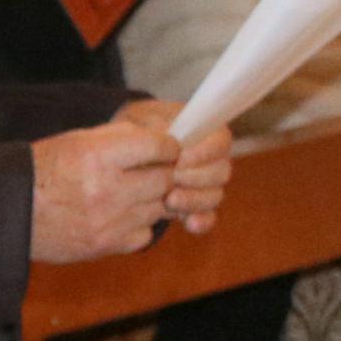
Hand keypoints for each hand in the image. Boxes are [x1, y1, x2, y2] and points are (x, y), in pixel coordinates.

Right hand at [29, 113, 180, 262]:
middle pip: (166, 179)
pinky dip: (139, 225)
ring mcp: (108, 220)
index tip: (163, 150)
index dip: (167, 147)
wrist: (8, 212)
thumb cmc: (42, 170)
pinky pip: (145, 234)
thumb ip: (120, 138)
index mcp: (97, 155)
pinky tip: (120, 216)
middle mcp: (106, 188)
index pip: (161, 147)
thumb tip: (161, 142)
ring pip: (160, 207)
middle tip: (152, 172)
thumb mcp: (76, 141)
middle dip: (164, 173)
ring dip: (152, 199)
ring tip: (132, 193)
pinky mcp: (106, 245)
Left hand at [121, 98, 233, 233]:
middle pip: (221, 171)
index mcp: (205, 131)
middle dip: (197, 177)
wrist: (118, 154)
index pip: (221, 140)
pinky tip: (188, 222)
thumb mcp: (139, 118)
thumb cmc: (133, 130)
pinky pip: (206, 217)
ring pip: (214, 195)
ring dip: (195, 200)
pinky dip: (201, 221)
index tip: (181, 158)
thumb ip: (156, 125)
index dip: (206, 151)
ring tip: (170, 199)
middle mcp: (211, 159)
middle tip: (173, 178)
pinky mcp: (193, 206)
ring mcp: (204, 184)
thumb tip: (171, 141)